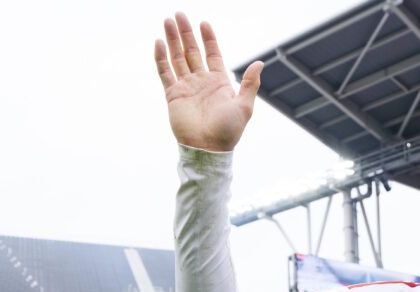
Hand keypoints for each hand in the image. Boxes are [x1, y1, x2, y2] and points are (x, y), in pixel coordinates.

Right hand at [154, 13, 262, 151]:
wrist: (208, 148)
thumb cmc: (229, 131)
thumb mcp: (244, 106)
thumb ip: (249, 83)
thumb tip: (260, 63)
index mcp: (219, 82)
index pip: (212, 54)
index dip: (208, 38)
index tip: (204, 23)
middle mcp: (201, 82)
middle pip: (192, 51)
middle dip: (186, 33)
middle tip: (179, 14)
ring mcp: (186, 87)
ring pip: (177, 58)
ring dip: (173, 39)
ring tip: (168, 21)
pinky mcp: (173, 95)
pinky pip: (165, 72)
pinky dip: (161, 58)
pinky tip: (159, 43)